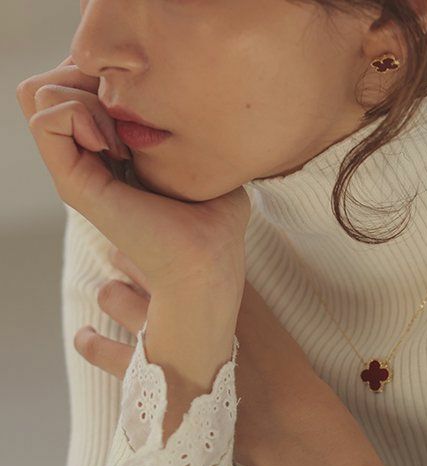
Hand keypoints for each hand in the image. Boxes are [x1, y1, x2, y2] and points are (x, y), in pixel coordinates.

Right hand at [17, 53, 251, 383]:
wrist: (207, 262)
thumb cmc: (216, 222)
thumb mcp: (201, 161)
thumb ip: (182, 128)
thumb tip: (172, 101)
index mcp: (111, 155)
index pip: (77, 85)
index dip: (105, 72)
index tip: (146, 102)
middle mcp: (87, 161)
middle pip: (52, 81)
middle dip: (91, 76)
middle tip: (132, 115)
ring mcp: (78, 173)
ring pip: (39, 93)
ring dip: (85, 96)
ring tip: (125, 138)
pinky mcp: (75, 184)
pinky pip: (45, 117)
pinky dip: (78, 114)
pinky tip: (117, 147)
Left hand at [80, 250, 335, 465]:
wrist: (279, 414)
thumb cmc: (278, 371)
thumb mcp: (266, 321)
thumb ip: (240, 298)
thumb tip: (218, 281)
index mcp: (218, 283)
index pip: (178, 243)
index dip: (161, 238)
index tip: (157, 238)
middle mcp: (186, 302)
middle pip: (139, 261)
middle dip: (129, 259)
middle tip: (126, 260)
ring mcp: (162, 335)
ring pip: (114, 297)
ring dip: (111, 295)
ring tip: (111, 297)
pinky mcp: (145, 371)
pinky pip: (101, 350)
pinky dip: (91, 342)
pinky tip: (87, 337)